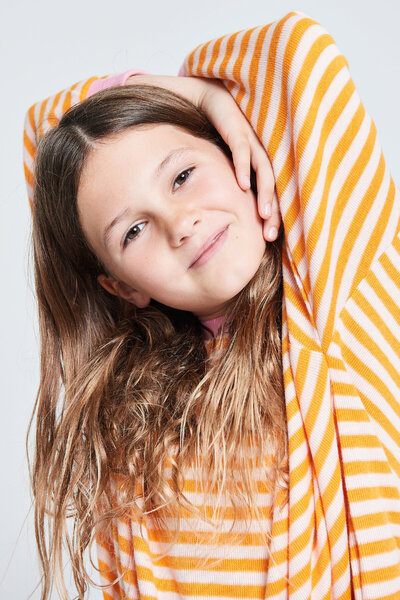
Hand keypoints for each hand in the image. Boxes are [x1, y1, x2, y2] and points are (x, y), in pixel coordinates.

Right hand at [125, 74, 280, 241]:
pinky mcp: (239, 129)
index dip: (274, 215)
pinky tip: (242, 185)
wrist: (212, 97)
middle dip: (273, 212)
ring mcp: (253, 141)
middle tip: (270, 235)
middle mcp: (263, 153)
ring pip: (264, 171)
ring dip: (265, 193)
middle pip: (274, 186)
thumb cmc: (222, 131)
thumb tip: (229, 209)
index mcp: (262, 162)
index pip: (273, 192)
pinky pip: (243, 151)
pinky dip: (243, 168)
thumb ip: (232, 181)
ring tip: (263, 214)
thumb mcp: (229, 161)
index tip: (270, 238)